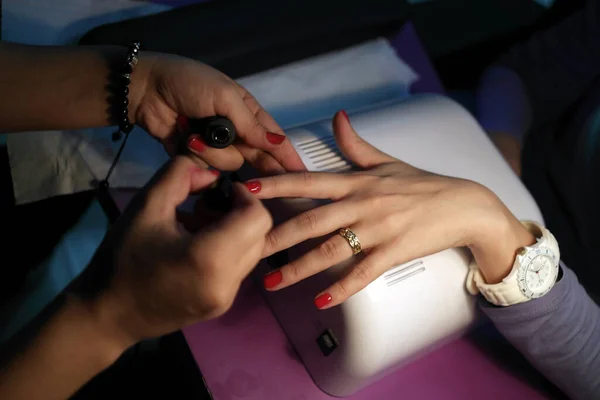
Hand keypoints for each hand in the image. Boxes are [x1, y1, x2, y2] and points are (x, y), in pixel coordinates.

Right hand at [73, 156, 271, 343]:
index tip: (219, 190)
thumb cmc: (121, 259)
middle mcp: (227, 282)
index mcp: (209, 258)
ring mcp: (227, 298)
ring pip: (253, 250)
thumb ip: (180, 175)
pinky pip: (239, 267)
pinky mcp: (222, 305)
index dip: (245, 196)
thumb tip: (212, 174)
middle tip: (204, 208)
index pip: (258, 217)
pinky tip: (195, 247)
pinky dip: (227, 249)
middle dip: (239, 212)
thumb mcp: (145, 206)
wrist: (107, 316)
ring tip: (196, 227)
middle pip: (260, 233)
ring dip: (234, 230)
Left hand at [133, 53, 304, 172]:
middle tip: (272, 184)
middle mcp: (236, 133)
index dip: (288, 157)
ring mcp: (216, 148)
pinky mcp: (196, 159)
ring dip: (212, 151)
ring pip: (230, 165)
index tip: (303, 175)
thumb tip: (277, 143)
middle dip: (262, 167)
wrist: (146, 88)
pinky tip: (185, 138)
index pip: (275, 139)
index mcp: (248, 114)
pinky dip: (196, 156)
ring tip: (193, 132)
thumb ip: (251, 124)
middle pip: (258, 158)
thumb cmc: (190, 83)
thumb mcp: (225, 97)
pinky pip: (206, 169)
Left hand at [248, 111, 533, 308]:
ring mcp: (377, 229)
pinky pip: (362, 273)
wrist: (464, 206)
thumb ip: (356, 144)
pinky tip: (321, 300)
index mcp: (356, 182)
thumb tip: (337, 116)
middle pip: (310, 220)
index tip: (248, 190)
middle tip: (246, 248)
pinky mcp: (394, 251)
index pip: (308, 181)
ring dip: (298, 269)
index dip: (276, 185)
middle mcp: (362, 204)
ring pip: (330, 250)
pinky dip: (341, 288)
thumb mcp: (387, 161)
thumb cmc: (423, 185)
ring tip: (272, 283)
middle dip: (275, 236)